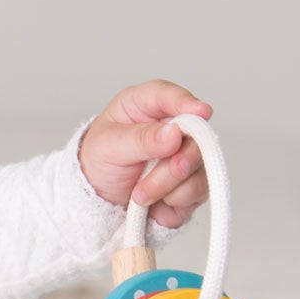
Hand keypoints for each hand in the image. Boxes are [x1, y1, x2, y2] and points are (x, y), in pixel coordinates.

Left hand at [78, 81, 212, 229]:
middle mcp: (173, 125)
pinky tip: (156, 202)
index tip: (201, 112)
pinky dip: (175, 202)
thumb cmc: (99, 162)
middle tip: (153, 177)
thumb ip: (141, 139)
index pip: (168, 96)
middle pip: (195, 137)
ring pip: (198, 168)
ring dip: (168, 187)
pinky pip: (199, 191)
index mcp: (146, 105)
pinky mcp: (193, 181)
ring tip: (138, 195)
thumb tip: (174, 133)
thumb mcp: (108, 147)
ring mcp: (186, 153)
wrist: (98, 198)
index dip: (186, 102)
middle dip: (176, 163)